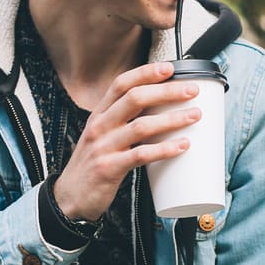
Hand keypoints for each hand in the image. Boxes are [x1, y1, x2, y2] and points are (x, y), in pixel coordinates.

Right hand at [55, 63, 203, 221]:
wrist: (69, 197)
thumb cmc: (93, 165)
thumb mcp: (102, 136)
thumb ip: (124, 122)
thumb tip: (162, 111)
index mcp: (99, 114)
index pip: (121, 84)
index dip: (145, 73)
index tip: (170, 68)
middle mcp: (99, 126)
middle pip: (135, 99)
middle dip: (166, 91)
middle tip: (192, 90)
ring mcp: (103, 146)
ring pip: (141, 126)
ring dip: (171, 119)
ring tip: (194, 116)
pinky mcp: (109, 168)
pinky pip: (140, 155)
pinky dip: (164, 149)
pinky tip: (182, 146)